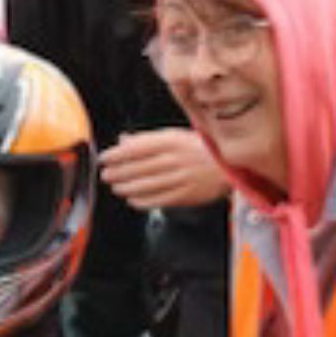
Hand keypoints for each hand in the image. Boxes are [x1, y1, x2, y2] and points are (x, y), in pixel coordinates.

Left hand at [99, 129, 232, 210]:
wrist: (231, 166)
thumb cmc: (203, 149)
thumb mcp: (177, 135)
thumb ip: (149, 139)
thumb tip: (124, 140)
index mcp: (172, 140)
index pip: (136, 148)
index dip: (116, 155)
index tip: (104, 158)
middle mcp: (174, 159)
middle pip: (137, 167)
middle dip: (117, 172)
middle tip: (106, 175)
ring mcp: (180, 178)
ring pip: (144, 185)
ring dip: (125, 187)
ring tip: (116, 187)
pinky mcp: (185, 195)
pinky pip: (157, 200)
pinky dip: (141, 201)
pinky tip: (132, 200)